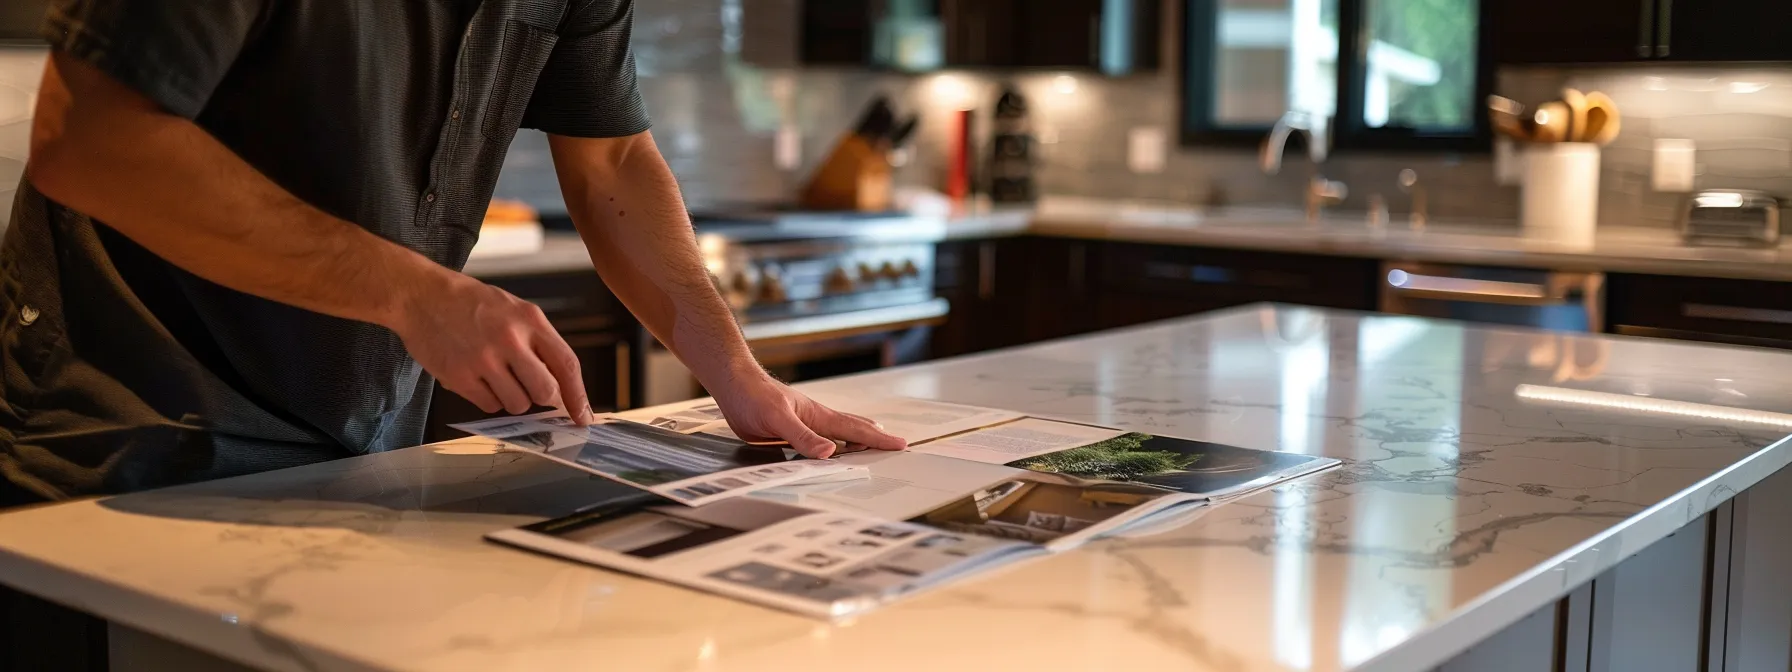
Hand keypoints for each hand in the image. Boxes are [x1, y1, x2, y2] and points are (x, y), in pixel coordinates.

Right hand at [391, 271, 594, 423]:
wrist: (421, 296)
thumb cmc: (470, 303)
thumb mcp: (514, 309)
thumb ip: (538, 342)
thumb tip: (561, 385)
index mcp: (530, 320)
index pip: (567, 365)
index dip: (578, 396)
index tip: (583, 417)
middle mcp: (510, 340)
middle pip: (545, 392)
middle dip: (542, 397)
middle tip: (529, 387)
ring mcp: (484, 360)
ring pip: (518, 404)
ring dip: (513, 399)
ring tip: (496, 375)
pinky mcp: (460, 377)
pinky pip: (489, 406)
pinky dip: (488, 399)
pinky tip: (477, 378)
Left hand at [710, 372, 906, 457]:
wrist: (733, 384)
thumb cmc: (753, 395)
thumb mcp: (778, 419)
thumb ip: (803, 437)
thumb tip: (830, 452)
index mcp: (817, 416)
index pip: (855, 429)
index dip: (878, 439)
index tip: (900, 444)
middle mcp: (814, 419)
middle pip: (852, 429)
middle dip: (874, 437)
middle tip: (895, 443)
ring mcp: (803, 423)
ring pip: (836, 432)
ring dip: (855, 438)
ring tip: (871, 442)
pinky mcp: (789, 429)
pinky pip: (818, 437)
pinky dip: (832, 442)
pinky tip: (829, 445)